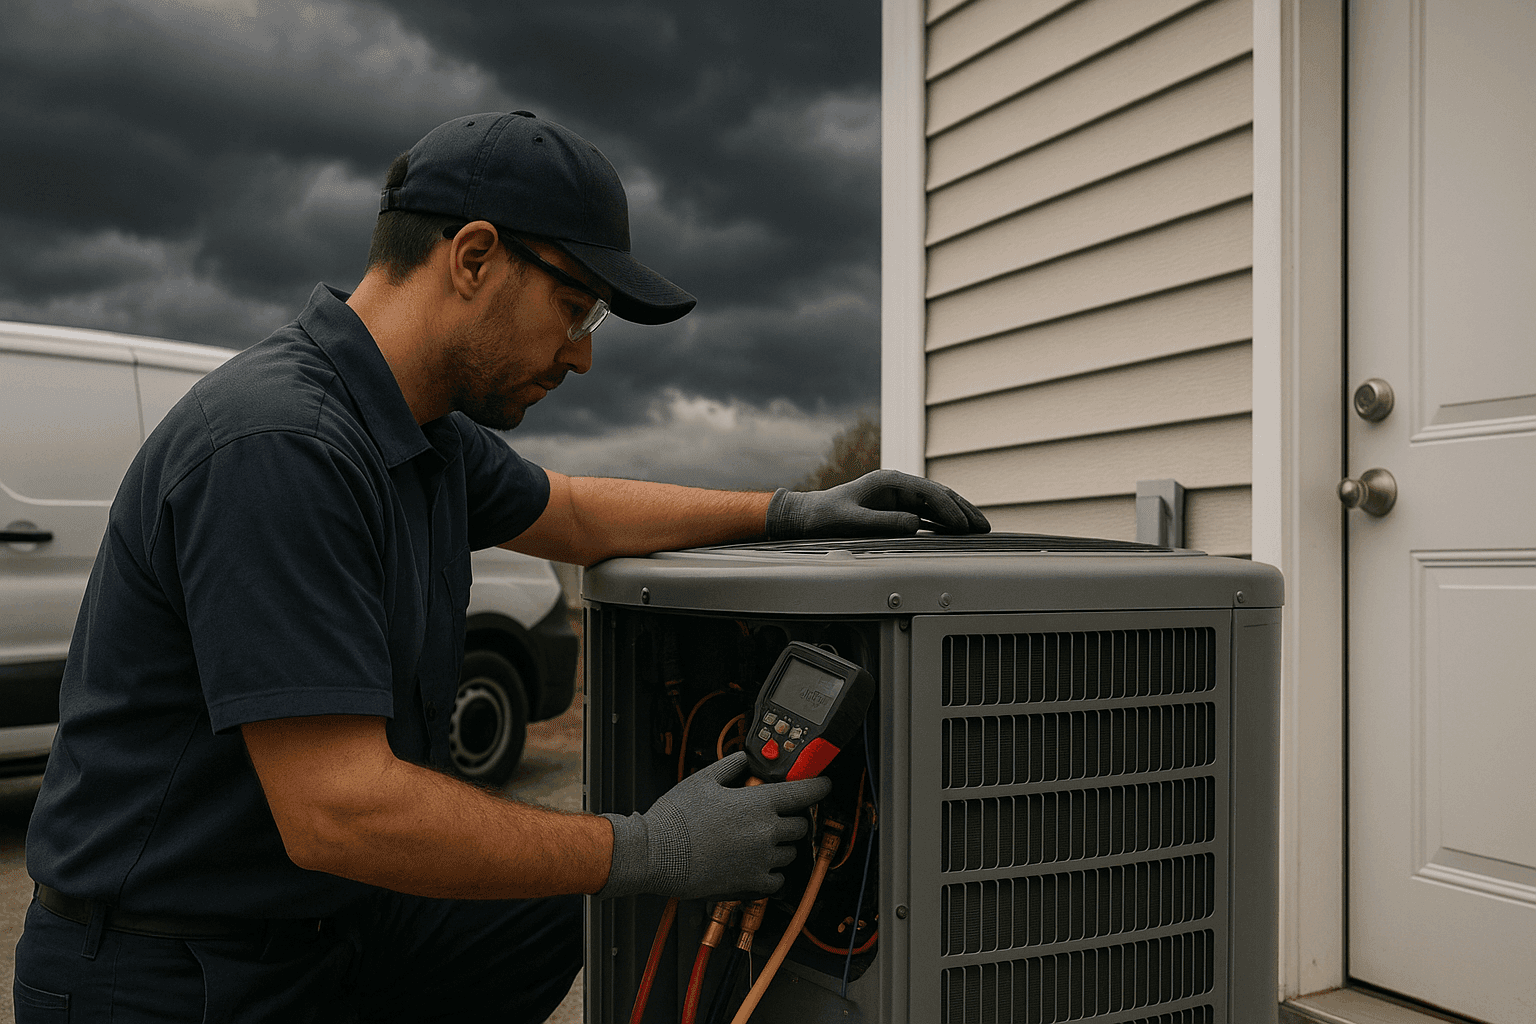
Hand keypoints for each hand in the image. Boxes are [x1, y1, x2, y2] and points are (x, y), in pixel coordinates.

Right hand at [597, 751, 831, 899]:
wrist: (655, 854)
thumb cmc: (676, 817)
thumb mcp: (703, 779)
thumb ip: (732, 766)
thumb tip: (746, 759)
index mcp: (758, 804)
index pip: (804, 793)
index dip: (819, 786)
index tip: (823, 784)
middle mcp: (766, 833)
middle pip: (801, 825)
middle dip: (792, 818)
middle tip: (773, 816)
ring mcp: (761, 861)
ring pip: (790, 853)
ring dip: (780, 845)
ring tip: (755, 841)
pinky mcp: (751, 884)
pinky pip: (776, 880)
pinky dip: (770, 872)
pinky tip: (753, 864)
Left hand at [766, 469, 989, 538]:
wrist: (809, 516)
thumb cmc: (825, 516)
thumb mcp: (851, 520)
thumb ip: (882, 522)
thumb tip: (915, 523)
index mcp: (888, 482)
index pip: (928, 492)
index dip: (949, 509)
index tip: (963, 526)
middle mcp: (897, 486)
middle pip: (939, 494)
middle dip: (963, 509)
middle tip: (985, 526)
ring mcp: (898, 496)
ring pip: (936, 503)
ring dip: (958, 515)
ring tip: (980, 528)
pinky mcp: (896, 507)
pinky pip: (926, 513)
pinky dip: (944, 521)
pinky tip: (957, 531)